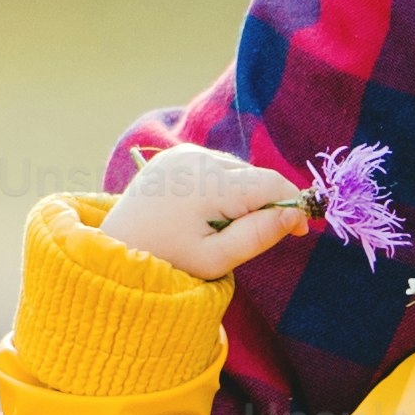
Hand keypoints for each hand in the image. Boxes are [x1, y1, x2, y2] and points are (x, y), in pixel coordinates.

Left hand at [100, 145, 313, 280]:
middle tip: (249, 237)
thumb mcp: (216, 259)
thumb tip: (296, 214)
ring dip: (243, 193)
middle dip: (265, 203)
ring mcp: (184, 152)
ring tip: (219, 226)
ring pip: (238, 169)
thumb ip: (259, 235)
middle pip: (256, 175)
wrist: (114, 252)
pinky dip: (222, 184)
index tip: (301, 232)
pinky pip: (216, 164)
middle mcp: (197, 158)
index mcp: (208, 185)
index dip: (293, 205)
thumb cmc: (167, 262)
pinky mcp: (175, 154)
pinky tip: (204, 210)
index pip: (271, 184)